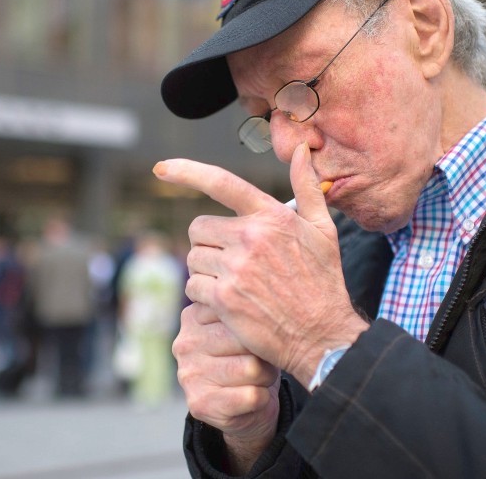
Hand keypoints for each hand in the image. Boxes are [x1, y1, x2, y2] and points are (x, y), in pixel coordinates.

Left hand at [154, 143, 369, 388]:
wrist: (323, 335)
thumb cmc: (323, 281)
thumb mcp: (323, 229)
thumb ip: (307, 186)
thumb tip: (302, 150)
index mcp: (271, 216)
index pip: (222, 183)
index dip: (187, 171)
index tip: (161, 168)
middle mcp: (251, 237)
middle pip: (198, 228)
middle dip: (207, 243)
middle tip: (228, 260)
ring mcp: (236, 268)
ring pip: (193, 258)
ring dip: (205, 271)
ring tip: (233, 283)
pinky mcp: (224, 298)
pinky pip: (192, 286)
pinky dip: (202, 295)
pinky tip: (226, 303)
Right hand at [173, 302, 279, 456]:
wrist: (248, 406)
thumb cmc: (249, 356)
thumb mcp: (244, 324)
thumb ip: (241, 305)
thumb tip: (254, 283)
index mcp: (193, 316)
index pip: (236, 311)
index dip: (260, 325)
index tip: (262, 332)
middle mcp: (185, 344)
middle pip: (245, 339)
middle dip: (265, 351)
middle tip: (264, 359)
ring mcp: (189, 375)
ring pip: (252, 368)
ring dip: (267, 375)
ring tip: (261, 377)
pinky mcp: (200, 404)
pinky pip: (251, 395)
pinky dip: (263, 398)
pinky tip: (256, 397)